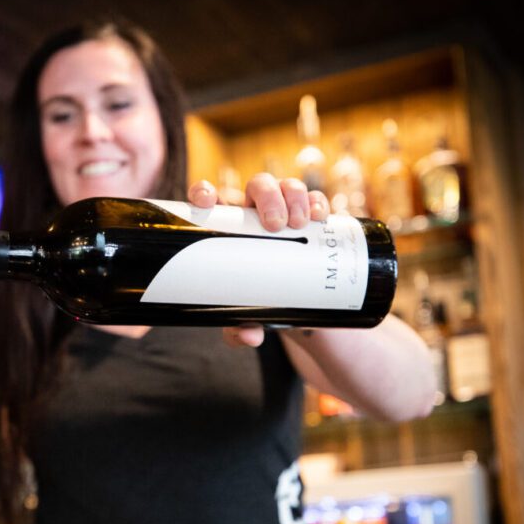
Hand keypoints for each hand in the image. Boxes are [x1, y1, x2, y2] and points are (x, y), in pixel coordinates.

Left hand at [187, 175, 331, 347]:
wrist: (291, 303)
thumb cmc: (254, 302)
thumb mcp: (242, 316)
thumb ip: (239, 329)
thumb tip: (249, 337)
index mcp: (225, 226)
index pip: (210, 198)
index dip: (204, 191)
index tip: (206, 202)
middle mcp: (253, 212)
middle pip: (257, 186)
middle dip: (267, 196)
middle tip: (275, 225)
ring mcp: (283, 211)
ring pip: (286, 186)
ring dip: (293, 196)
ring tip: (299, 224)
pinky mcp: (309, 219)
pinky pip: (314, 199)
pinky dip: (317, 202)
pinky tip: (319, 216)